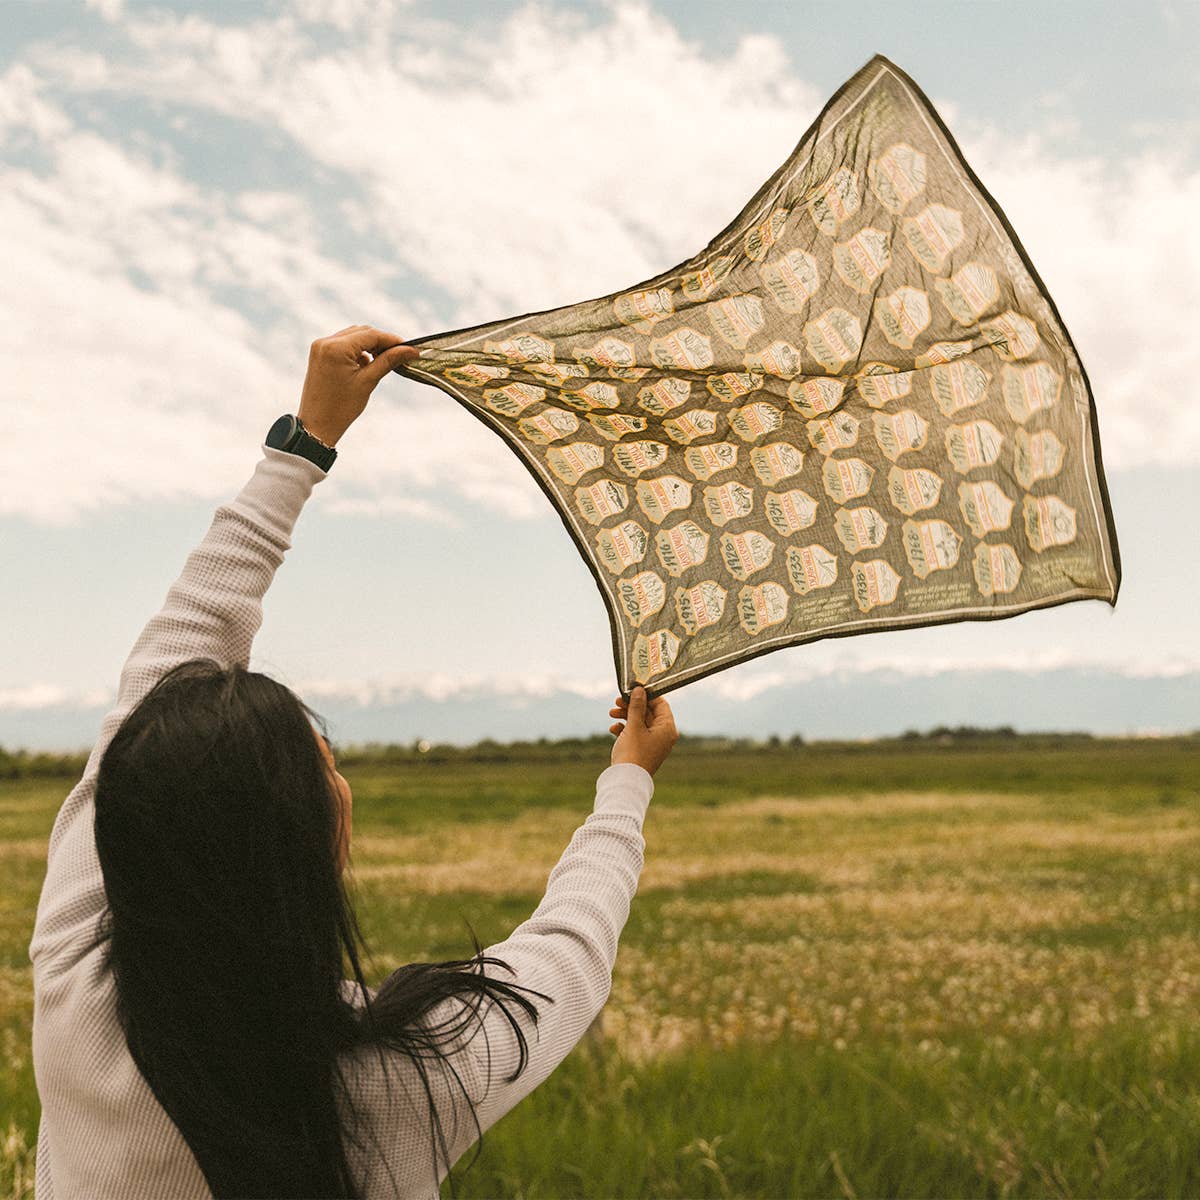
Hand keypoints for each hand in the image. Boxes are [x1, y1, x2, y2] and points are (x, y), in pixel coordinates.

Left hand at [296, 324, 420, 446]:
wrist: (317, 425)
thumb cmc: (342, 407)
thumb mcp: (368, 381)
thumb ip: (388, 361)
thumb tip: (410, 350)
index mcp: (336, 348)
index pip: (371, 335)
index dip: (392, 340)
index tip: (409, 348)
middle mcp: (325, 342)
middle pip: (361, 332)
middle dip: (381, 342)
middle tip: (399, 355)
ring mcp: (320, 347)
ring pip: (353, 337)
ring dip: (369, 346)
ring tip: (382, 362)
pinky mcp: (319, 354)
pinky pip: (343, 345)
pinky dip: (357, 351)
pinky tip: (364, 366)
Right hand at [608, 686, 678, 776]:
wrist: (625, 782)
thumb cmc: (633, 753)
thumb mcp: (634, 726)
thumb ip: (636, 706)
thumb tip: (640, 690)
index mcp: (667, 728)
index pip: (661, 704)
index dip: (646, 695)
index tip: (632, 690)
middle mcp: (663, 735)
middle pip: (649, 712)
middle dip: (631, 706)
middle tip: (617, 701)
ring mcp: (653, 743)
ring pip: (640, 722)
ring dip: (625, 716)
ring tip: (611, 713)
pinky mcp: (643, 749)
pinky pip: (635, 733)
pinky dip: (625, 729)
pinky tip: (613, 729)